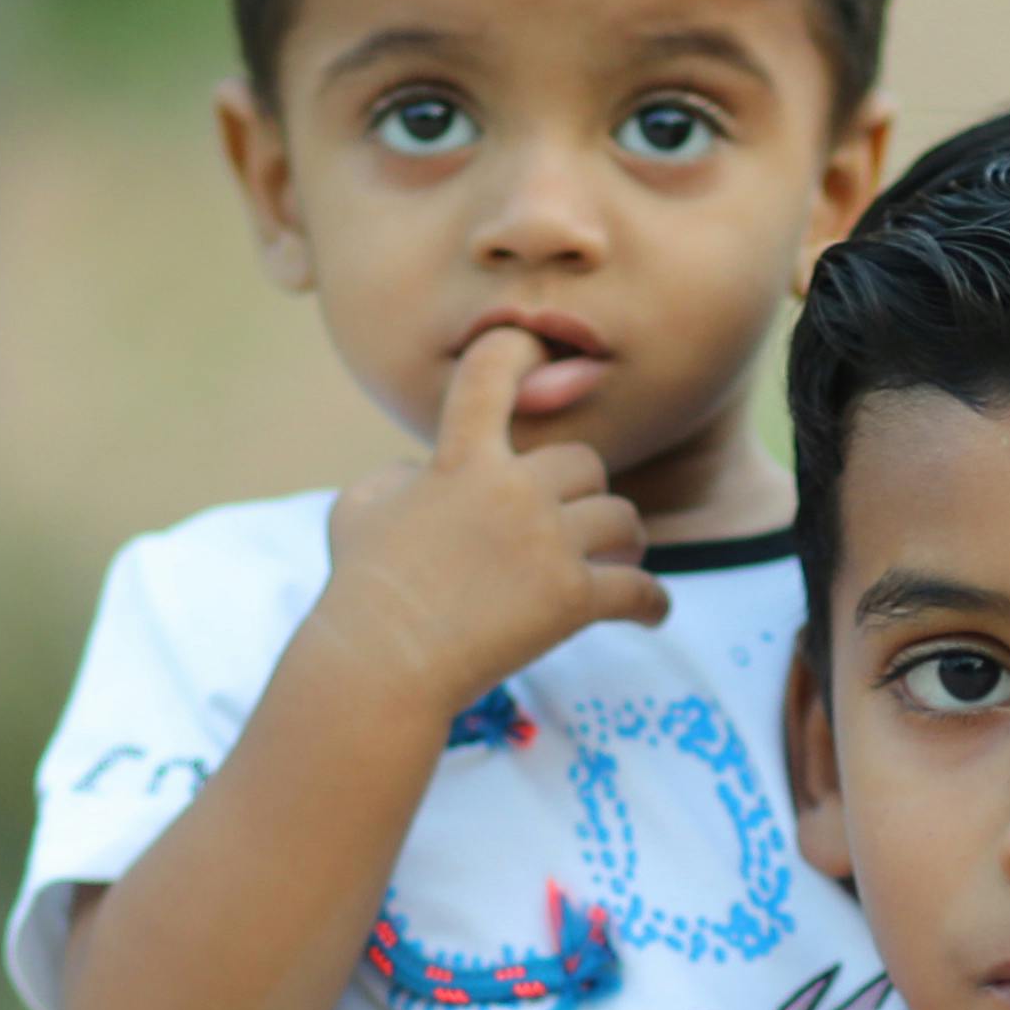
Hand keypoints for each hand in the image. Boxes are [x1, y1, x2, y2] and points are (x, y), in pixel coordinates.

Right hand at [300, 325, 661, 729]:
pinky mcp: (573, 598)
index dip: (517, 349)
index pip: (492, 375)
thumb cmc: (361, 591)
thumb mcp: (358, 510)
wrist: (381, 664)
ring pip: (623, 520)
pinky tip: (651, 613)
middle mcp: (513, 489)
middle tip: (582, 522)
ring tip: (618, 562)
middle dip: (585, 492)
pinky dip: (651, 602)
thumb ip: (397, 476)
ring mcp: (547, 542)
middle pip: (586, 461)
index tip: (536, 344)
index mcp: (461, 460)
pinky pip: (639, 588)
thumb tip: (422, 472)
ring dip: (624, 541)